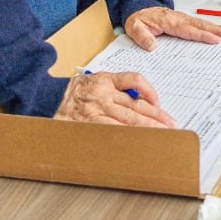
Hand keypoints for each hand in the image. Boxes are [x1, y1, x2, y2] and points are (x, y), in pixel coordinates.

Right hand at [54, 71, 175, 127]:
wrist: (48, 98)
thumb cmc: (74, 91)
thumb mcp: (95, 79)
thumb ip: (115, 87)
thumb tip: (140, 99)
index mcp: (106, 79)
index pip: (135, 80)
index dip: (150, 91)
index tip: (159, 102)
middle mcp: (104, 93)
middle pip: (137, 105)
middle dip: (157, 116)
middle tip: (172, 124)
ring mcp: (98, 109)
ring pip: (129, 119)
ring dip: (148, 128)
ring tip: (162, 134)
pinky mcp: (91, 123)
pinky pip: (114, 130)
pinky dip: (128, 135)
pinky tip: (138, 140)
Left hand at [124, 7, 220, 50]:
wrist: (139, 7)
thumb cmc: (138, 19)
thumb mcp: (133, 27)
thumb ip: (141, 36)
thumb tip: (152, 46)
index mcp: (169, 22)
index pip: (188, 30)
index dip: (202, 35)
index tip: (214, 40)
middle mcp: (179, 19)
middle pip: (201, 25)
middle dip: (217, 31)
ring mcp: (183, 19)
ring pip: (203, 24)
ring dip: (217, 30)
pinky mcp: (185, 21)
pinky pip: (200, 25)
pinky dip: (211, 29)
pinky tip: (220, 35)